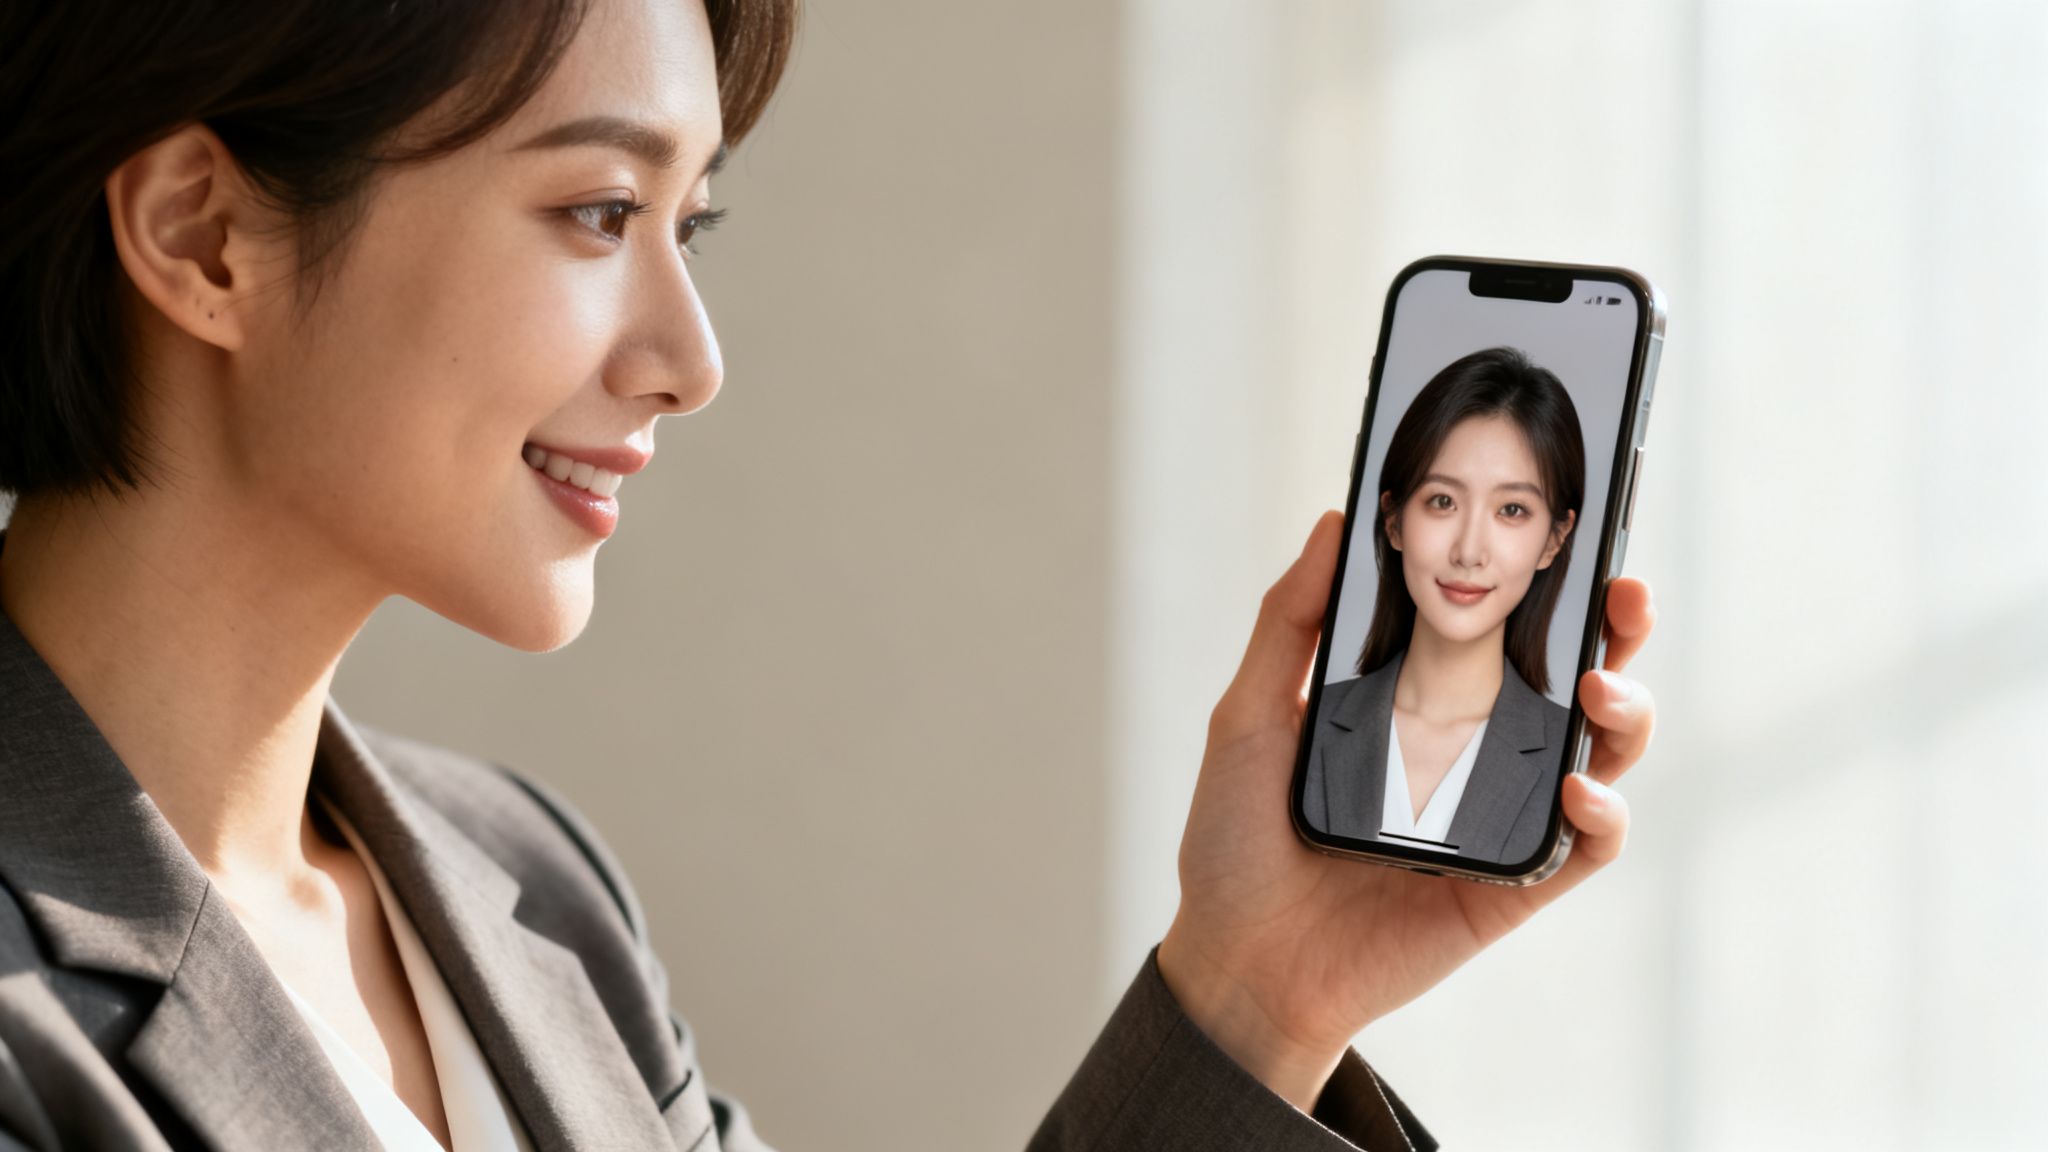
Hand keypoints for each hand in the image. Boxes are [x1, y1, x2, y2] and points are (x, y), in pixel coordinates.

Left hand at [1156, 510, 1657, 1109]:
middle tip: (1623, 595)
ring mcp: (1498, 815)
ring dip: (1625, 712)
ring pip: (1600, 752)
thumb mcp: (1249, 717)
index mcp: (1419, 699)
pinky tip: (1576, 787)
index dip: (1547, 580)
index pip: (1501, 625)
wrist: (1237, 962)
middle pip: (1572, 676)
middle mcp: (1472, 749)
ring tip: (1599, 689)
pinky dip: (1601, 813)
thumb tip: (1336, 519)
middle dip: (1616, 629)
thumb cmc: (1236, 842)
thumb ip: (1292, 622)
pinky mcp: (1512, 884)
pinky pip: (1585, 846)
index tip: (1572, 530)